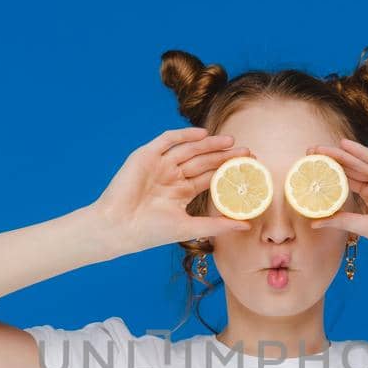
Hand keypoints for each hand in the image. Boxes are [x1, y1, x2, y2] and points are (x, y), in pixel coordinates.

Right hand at [90, 127, 254, 254]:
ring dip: (210, 144)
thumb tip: (247, 226)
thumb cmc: (150, 232)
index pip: (210, 177)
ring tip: (231, 142)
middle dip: (225, 156)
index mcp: (181, 192)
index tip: (249, 169)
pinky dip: (184, 136)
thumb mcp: (189, 228)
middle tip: (248, 152)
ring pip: (190, 150)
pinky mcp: (146, 156)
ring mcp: (159, 165)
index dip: (229, 172)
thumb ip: (218, 224)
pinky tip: (204, 135)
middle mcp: (172, 176)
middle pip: (203, 161)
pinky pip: (167, 140)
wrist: (118, 227)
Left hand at [303, 138, 367, 261]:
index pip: (346, 182)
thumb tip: (314, 222)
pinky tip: (345, 146)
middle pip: (351, 169)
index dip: (328, 175)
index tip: (308, 170)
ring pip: (362, 162)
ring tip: (320, 148)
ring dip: (341, 154)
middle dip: (330, 160)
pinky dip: (362, 152)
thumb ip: (342, 221)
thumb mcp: (366, 227)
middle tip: (308, 152)